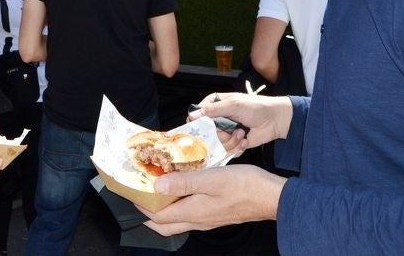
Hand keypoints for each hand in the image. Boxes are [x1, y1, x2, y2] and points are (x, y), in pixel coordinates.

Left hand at [139, 165, 286, 234]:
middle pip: (164, 224)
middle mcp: (198, 220)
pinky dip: (179, 204)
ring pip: (177, 220)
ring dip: (163, 209)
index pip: (157, 215)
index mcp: (193, 212)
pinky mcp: (216, 214)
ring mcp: (208, 219)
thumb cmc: (245, 186)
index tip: (130, 191)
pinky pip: (190, 213)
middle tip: (139, 196)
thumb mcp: (211, 179)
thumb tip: (157, 186)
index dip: (141, 205)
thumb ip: (183, 182)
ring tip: (157, 190)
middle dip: (148, 213)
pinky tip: (183, 189)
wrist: (272, 197)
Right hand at [188, 92, 292, 150]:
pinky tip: (245, 140)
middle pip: (206, 134)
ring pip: (216, 145)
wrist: (275, 120)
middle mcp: (218, 120)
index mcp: (215, 106)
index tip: (201, 130)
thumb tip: (191, 116)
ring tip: (242, 133)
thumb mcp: (232, 105)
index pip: (197, 116)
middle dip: (219, 134)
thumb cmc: (255, 107)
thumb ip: (211, 110)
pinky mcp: (233, 144)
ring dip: (231, 141)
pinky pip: (227, 151)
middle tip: (230, 131)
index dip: (197, 124)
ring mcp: (225, 133)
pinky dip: (237, 147)